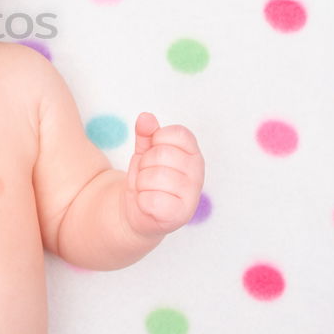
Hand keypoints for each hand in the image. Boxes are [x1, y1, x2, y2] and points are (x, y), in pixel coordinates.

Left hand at [122, 112, 204, 237]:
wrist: (137, 211)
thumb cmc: (146, 178)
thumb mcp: (144, 151)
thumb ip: (146, 134)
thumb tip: (145, 118)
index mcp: (193, 154)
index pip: (177, 134)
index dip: (157, 140)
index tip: (154, 152)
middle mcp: (197, 174)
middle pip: (161, 154)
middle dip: (145, 163)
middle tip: (148, 174)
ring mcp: (190, 196)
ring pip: (153, 177)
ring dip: (142, 183)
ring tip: (147, 189)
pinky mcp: (179, 216)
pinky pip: (151, 200)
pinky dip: (142, 201)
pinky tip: (148, 203)